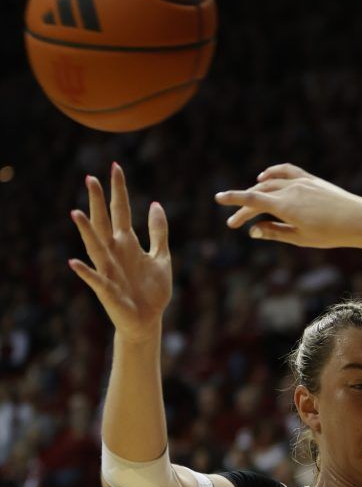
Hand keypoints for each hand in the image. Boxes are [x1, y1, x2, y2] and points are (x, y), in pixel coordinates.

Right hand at [69, 165, 170, 343]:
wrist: (148, 319)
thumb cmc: (152, 290)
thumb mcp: (162, 257)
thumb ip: (159, 232)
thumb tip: (155, 204)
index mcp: (128, 244)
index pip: (121, 212)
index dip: (119, 191)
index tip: (116, 167)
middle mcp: (115, 252)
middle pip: (104, 223)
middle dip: (98, 202)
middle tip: (91, 178)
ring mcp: (108, 270)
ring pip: (95, 247)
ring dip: (86, 232)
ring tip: (77, 213)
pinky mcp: (107, 289)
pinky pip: (95, 279)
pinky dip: (86, 272)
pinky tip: (74, 263)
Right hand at [215, 164, 361, 248]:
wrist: (361, 219)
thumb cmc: (332, 234)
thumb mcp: (301, 238)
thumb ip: (275, 232)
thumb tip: (253, 231)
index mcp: (286, 206)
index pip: (252, 200)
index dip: (233, 200)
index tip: (218, 200)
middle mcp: (291, 189)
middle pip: (258, 194)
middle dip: (245, 207)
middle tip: (235, 223)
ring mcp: (301, 181)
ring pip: (270, 182)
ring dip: (257, 192)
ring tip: (250, 204)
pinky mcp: (311, 179)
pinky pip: (286, 171)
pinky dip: (272, 173)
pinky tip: (264, 177)